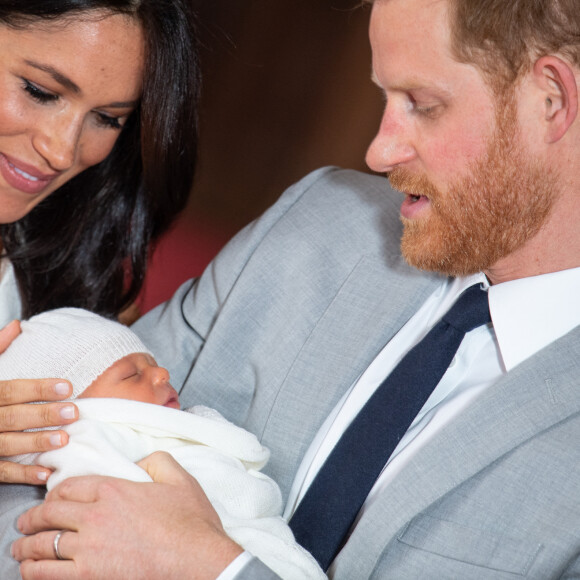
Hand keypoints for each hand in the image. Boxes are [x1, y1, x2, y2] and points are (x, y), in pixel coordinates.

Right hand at [0, 320, 76, 484]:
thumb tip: (16, 325)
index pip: (11, 389)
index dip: (38, 388)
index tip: (67, 386)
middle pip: (11, 417)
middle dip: (42, 415)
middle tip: (73, 412)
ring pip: (6, 445)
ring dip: (35, 443)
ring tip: (64, 439)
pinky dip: (21, 473)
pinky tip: (45, 472)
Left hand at [13, 451, 243, 579]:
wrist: (198, 561)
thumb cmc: (191, 523)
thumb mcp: (180, 478)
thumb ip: (156, 460)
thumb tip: (140, 461)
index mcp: (114, 490)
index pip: (70, 487)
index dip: (55, 492)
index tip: (51, 499)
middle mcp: (95, 516)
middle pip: (50, 514)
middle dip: (32, 519)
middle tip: (24, 524)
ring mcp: (89, 549)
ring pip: (43, 546)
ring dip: (25, 547)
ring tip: (19, 550)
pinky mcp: (89, 577)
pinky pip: (48, 574)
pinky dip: (34, 572)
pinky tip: (31, 571)